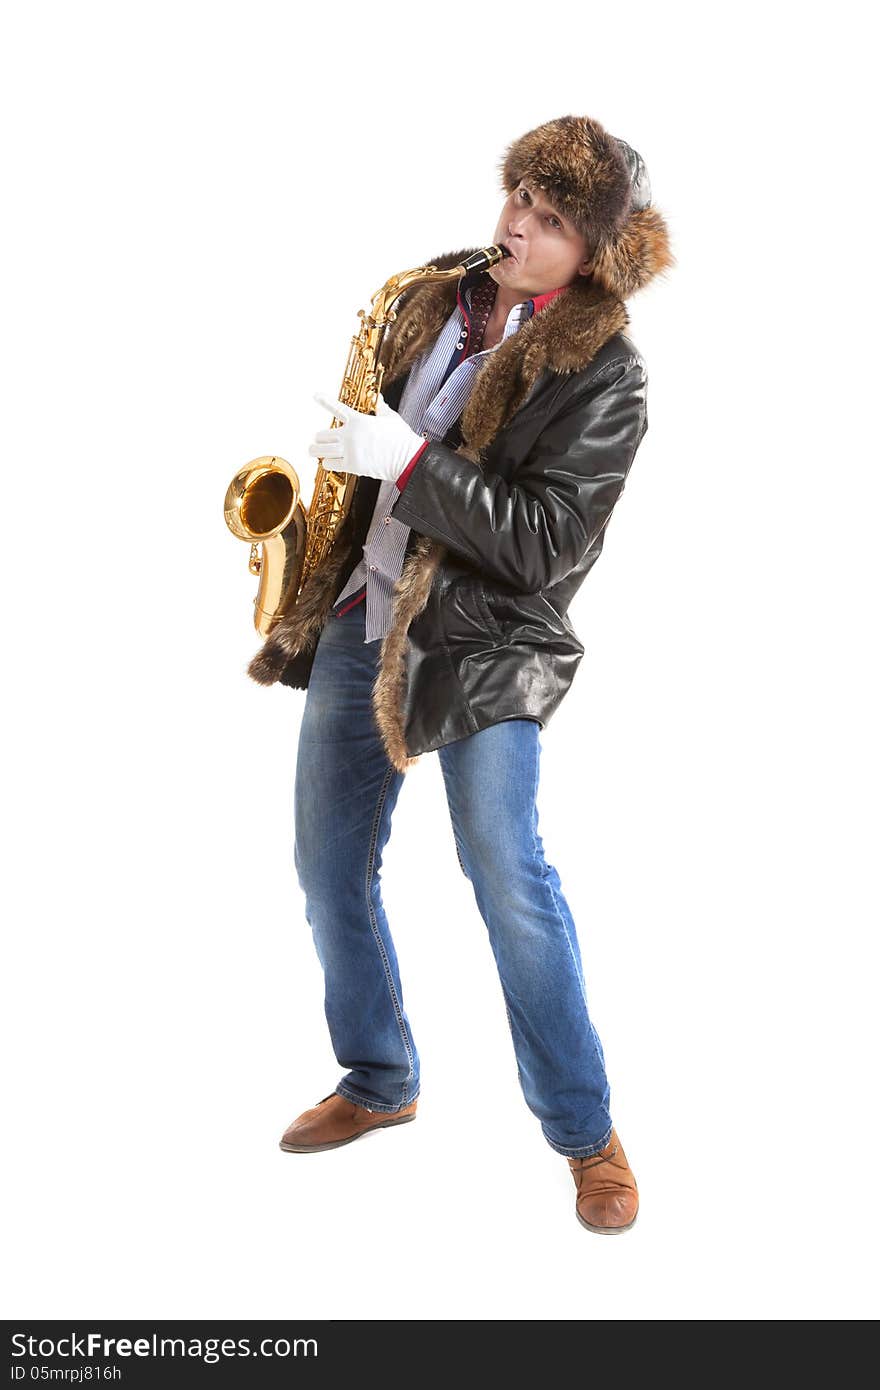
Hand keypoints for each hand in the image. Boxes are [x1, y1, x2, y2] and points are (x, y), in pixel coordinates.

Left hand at [309, 391, 425, 482]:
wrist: (407, 458)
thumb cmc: (401, 439)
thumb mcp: (391, 418)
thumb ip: (380, 408)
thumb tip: (378, 398)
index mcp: (358, 420)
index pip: (336, 408)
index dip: (324, 400)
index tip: (316, 396)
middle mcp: (350, 434)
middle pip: (321, 435)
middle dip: (319, 438)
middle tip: (320, 441)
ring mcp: (349, 450)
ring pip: (319, 450)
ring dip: (316, 451)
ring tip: (315, 451)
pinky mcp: (351, 465)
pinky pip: (329, 464)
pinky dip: (328, 463)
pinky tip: (329, 462)